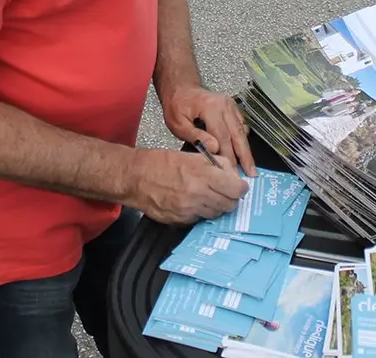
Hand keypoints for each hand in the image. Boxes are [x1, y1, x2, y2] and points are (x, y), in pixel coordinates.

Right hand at [126, 148, 249, 224]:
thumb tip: (231, 173)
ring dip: (215, 206)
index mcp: (202, 174)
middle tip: (223, 190)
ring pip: (216, 214)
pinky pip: (200, 219)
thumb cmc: (159, 163)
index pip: (236, 189)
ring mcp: (189, 210)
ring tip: (205, 195)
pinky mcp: (181, 220)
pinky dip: (200, 212)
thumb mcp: (190, 155)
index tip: (238, 186)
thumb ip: (214, 164)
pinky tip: (191, 202)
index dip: (240, 187)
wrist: (135, 178)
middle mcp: (197, 194)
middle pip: (229, 205)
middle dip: (230, 198)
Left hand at [162, 85, 256, 176]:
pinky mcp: (233, 109)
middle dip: (244, 156)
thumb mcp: (178, 123)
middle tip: (250, 173)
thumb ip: (195, 136)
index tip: (231, 172)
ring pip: (242, 131)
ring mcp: (231, 106)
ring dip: (246, 150)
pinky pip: (242, 126)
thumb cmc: (177, 106)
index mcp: (211, 107)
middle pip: (238, 134)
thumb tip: (214, 148)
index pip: (223, 136)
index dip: (228, 156)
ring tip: (250, 168)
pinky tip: (245, 154)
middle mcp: (224, 105)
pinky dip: (243, 140)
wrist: (181, 89)